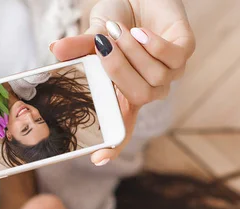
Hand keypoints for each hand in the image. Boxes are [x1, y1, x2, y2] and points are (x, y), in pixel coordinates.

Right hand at [50, 0, 194, 164]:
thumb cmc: (115, 18)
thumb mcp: (91, 35)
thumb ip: (78, 48)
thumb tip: (55, 50)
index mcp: (125, 92)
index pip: (122, 127)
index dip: (113, 146)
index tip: (98, 159)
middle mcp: (149, 87)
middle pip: (138, 95)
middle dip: (118, 71)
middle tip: (102, 45)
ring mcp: (170, 72)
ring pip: (155, 76)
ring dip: (133, 52)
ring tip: (116, 29)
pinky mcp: (185, 51)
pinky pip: (173, 58)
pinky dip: (154, 46)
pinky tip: (140, 32)